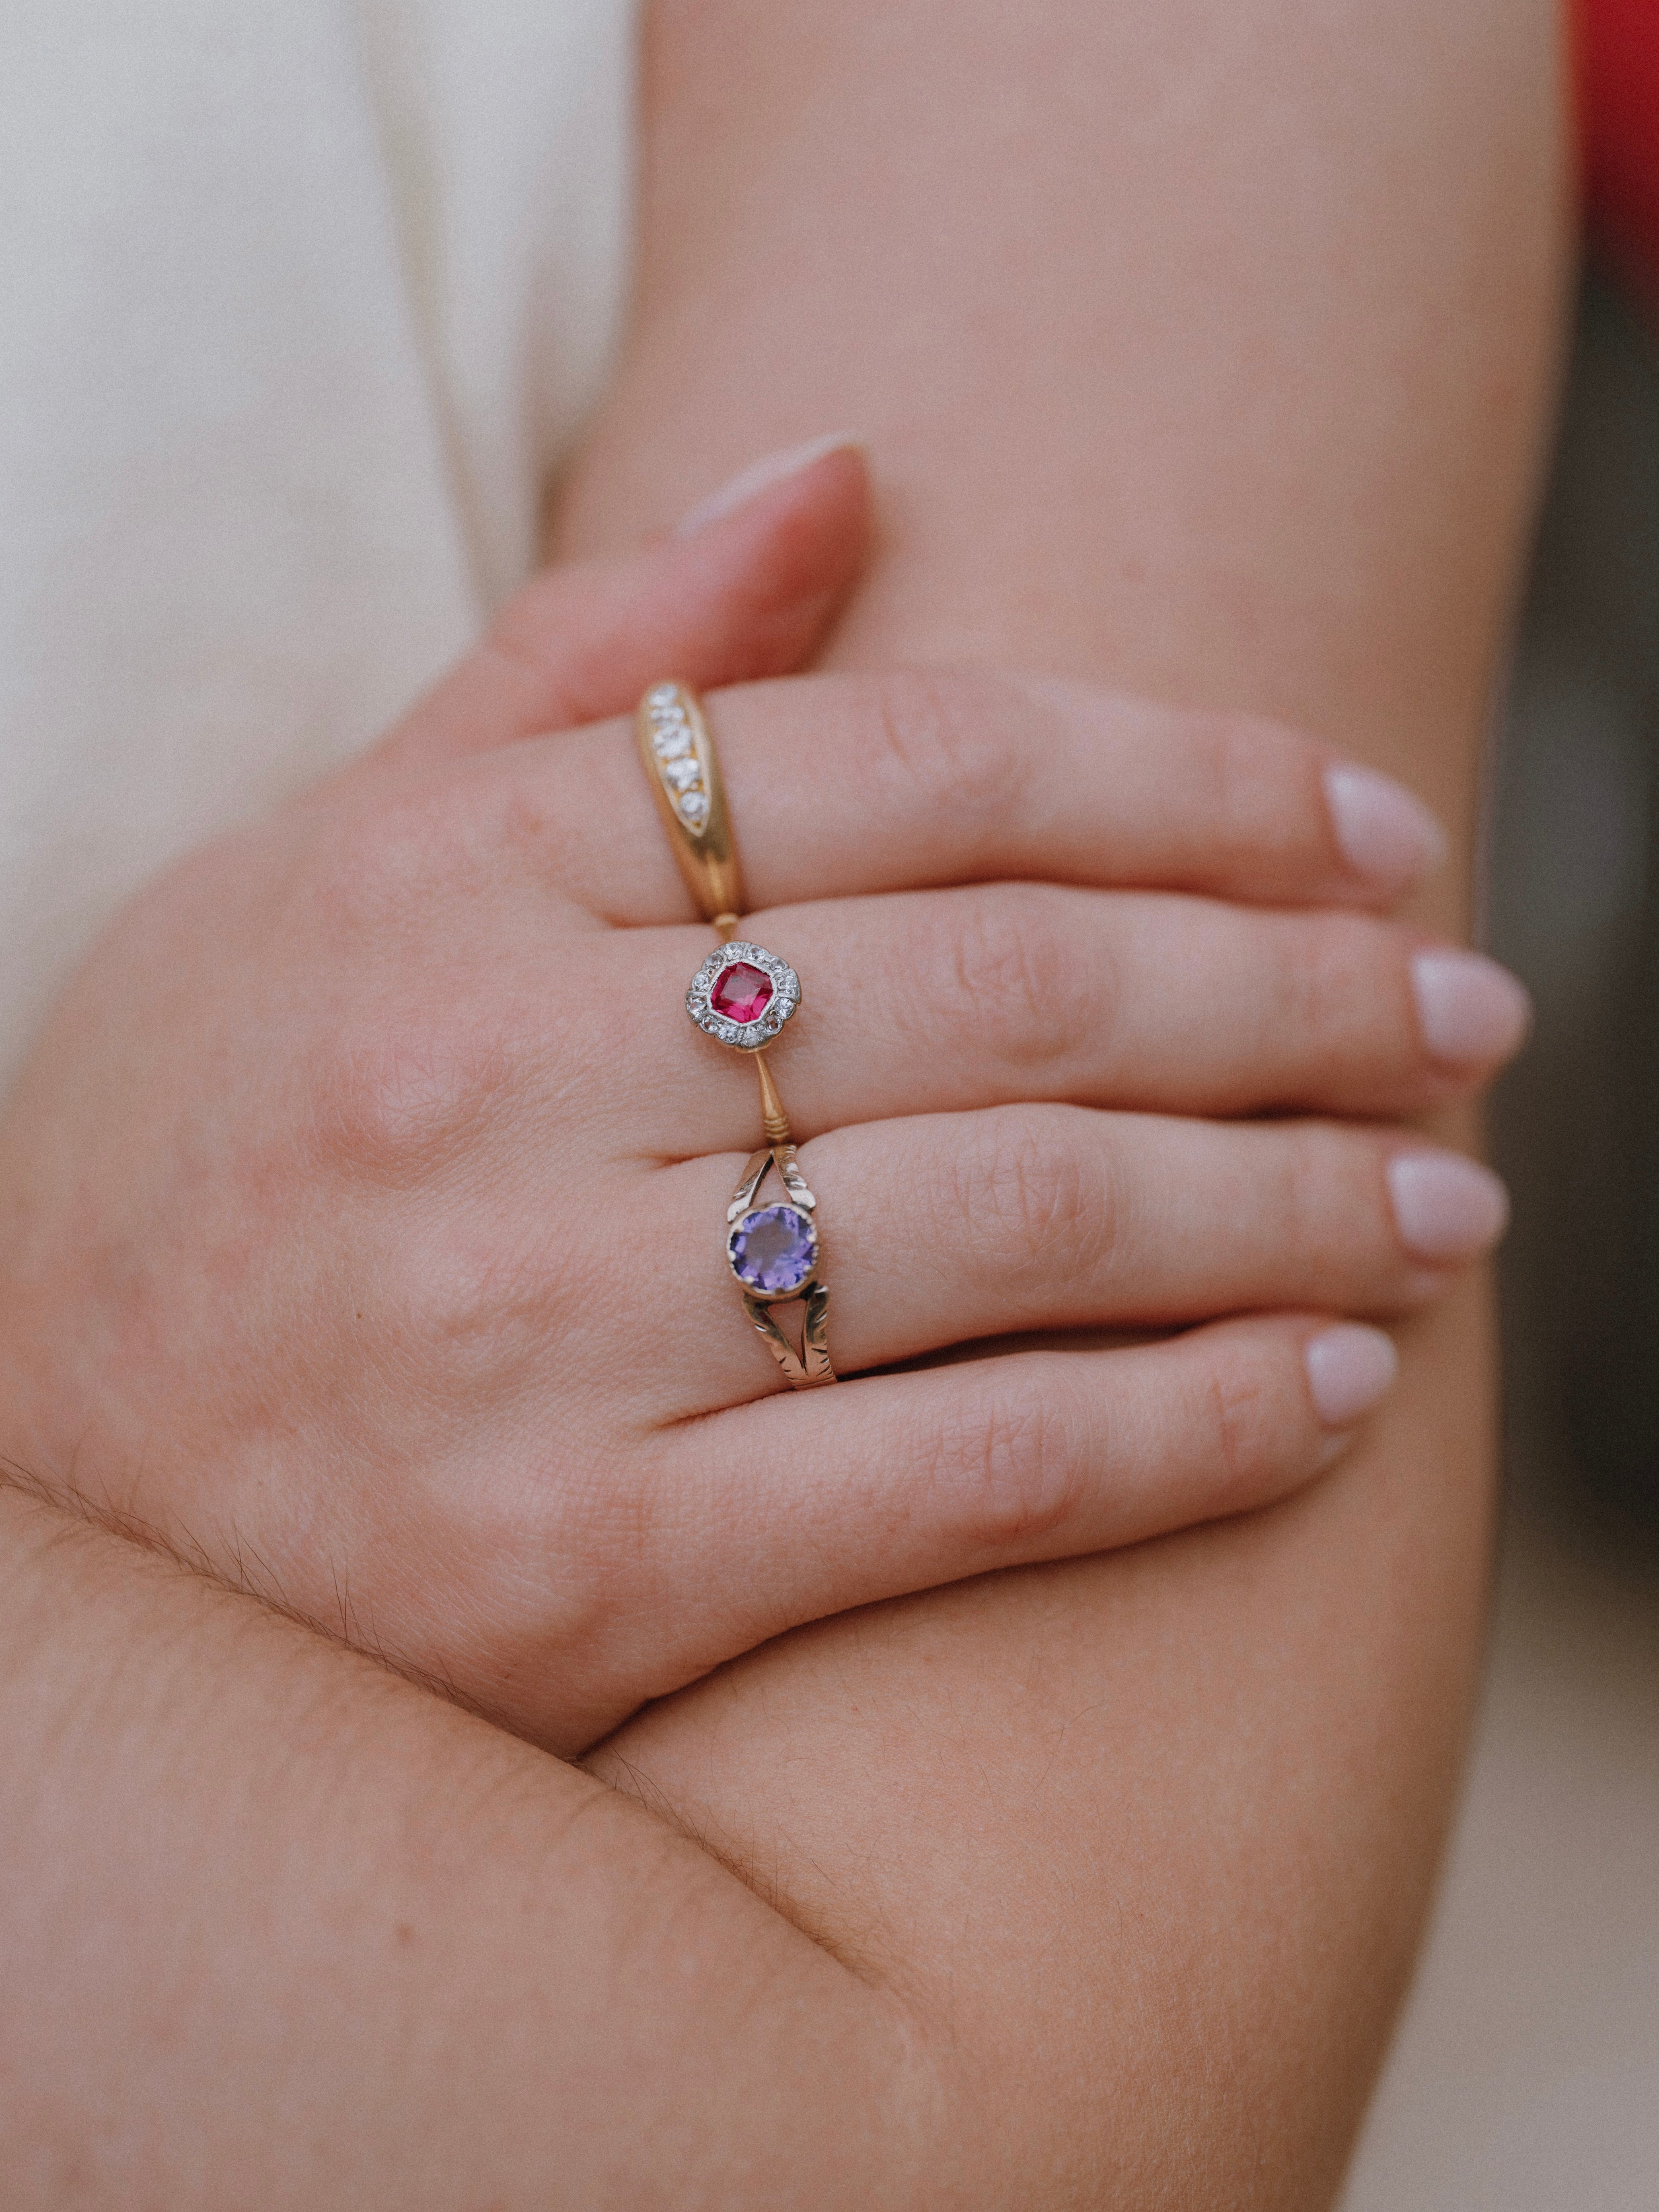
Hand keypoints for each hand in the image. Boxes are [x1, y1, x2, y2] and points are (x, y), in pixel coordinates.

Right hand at [0, 453, 1524, 1753]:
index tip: (1368, 829)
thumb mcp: (329, 863)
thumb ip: (577, 668)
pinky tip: (1330, 1386)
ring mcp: (527, 1348)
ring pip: (1019, 1232)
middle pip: (1013, 992)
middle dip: (1294, 992)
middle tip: (1471, 1013)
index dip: (1191, 781)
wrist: (34, 1498)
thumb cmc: (204, 1151)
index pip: (913, 772)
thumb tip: (833, 466)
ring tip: (1444, 1200)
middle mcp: (483, 1091)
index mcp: (442, 886)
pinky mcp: (574, 1581)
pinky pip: (957, 1481)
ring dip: (1287, 1206)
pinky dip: (1180, 1430)